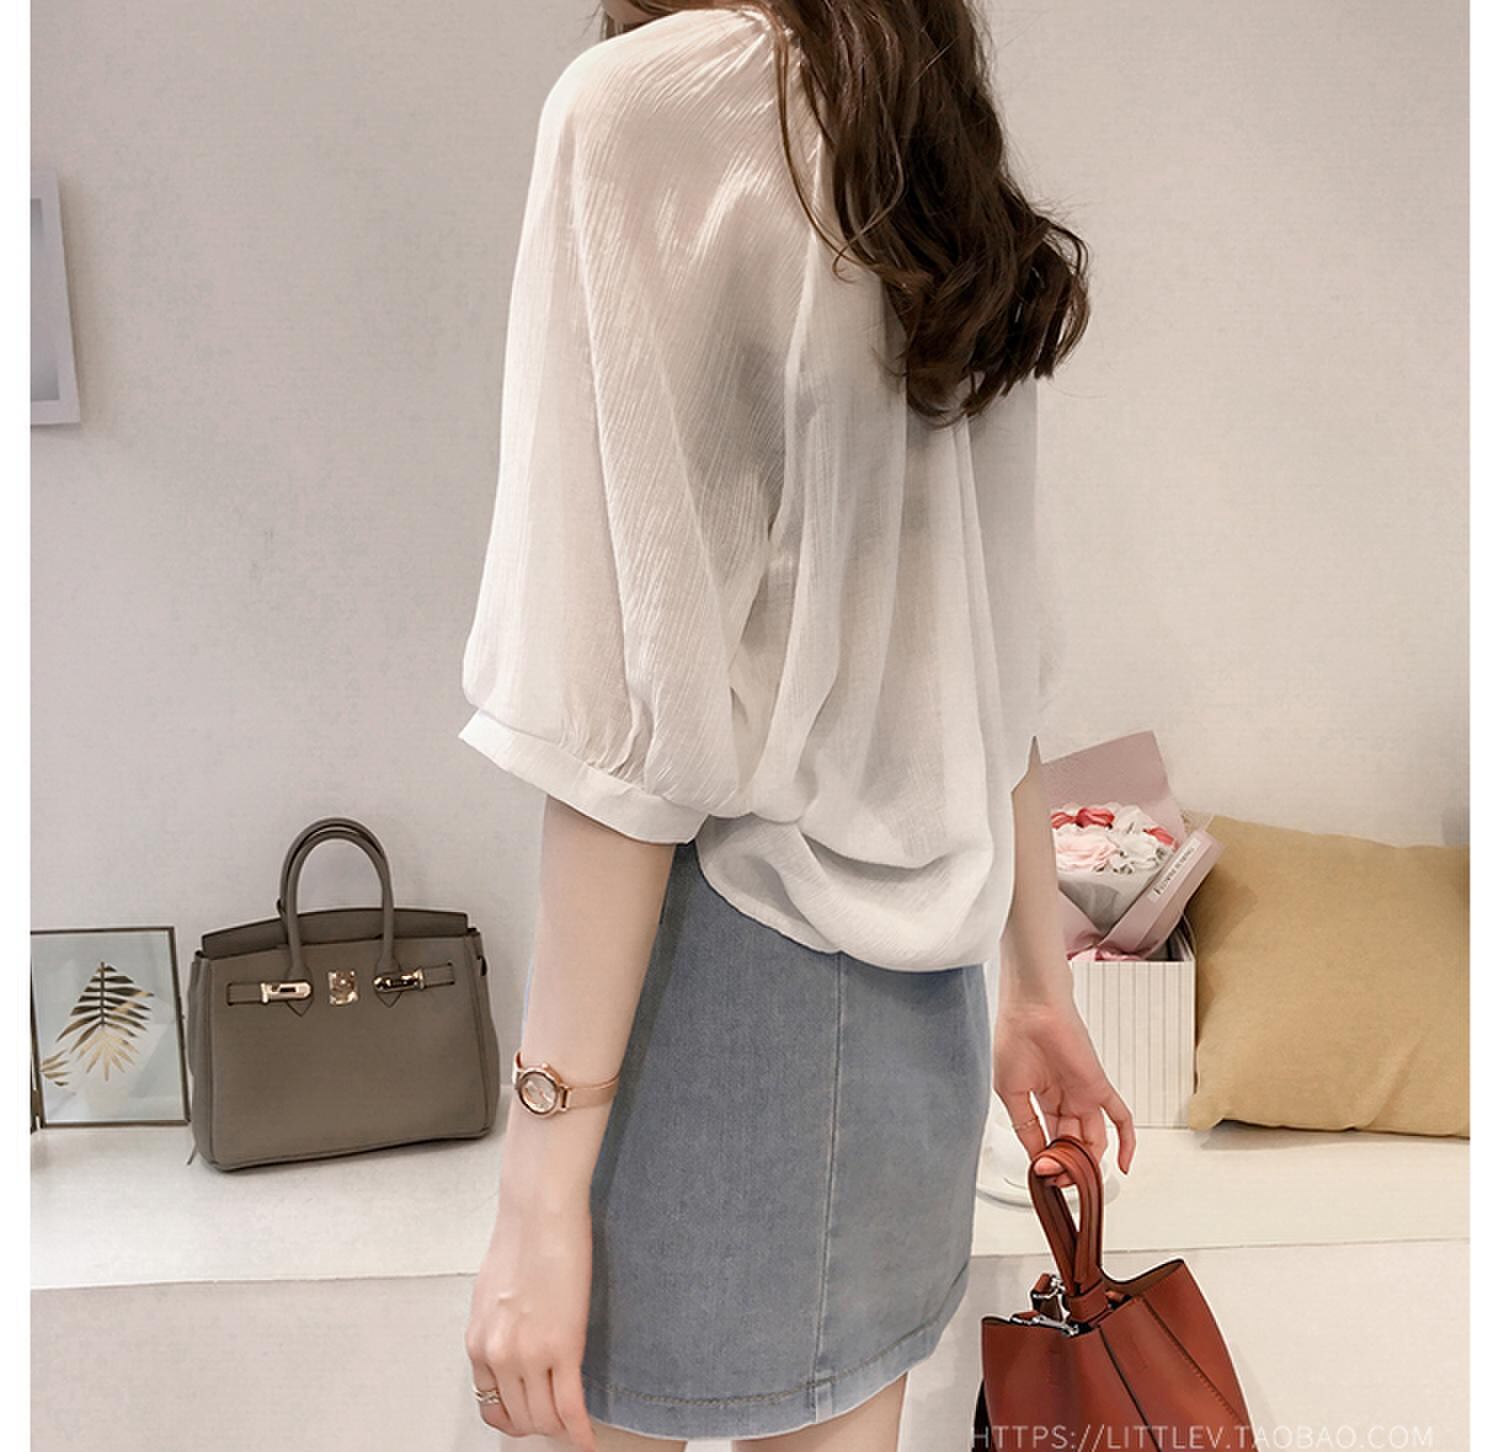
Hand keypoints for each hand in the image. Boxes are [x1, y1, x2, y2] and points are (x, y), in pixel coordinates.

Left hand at [465, 1185, 597, 1449]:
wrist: (539, 1213)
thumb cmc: (520, 1238)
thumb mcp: (492, 1291)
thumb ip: (498, 1326)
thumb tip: (512, 1340)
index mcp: (479, 1343)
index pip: (492, 1406)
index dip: (516, 1418)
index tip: (532, 1419)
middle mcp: (498, 1356)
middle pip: (521, 1418)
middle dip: (541, 1426)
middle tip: (560, 1423)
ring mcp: (529, 1354)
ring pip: (545, 1418)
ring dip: (562, 1428)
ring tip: (577, 1426)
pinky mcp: (562, 1346)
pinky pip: (571, 1405)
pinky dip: (580, 1430)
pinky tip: (588, 1440)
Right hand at [993, 985, 1135, 1184]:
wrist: (1032, 1008)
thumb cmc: (1015, 1037)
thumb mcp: (1009, 1091)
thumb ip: (1025, 1125)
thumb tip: (1036, 1157)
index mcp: (1040, 1098)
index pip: (1048, 1140)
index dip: (1044, 1161)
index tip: (1040, 1174)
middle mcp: (1064, 1098)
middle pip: (1072, 1144)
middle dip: (1064, 1166)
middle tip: (1055, 1178)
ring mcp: (1083, 1094)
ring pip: (1093, 1138)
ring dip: (1086, 1162)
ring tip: (1074, 1177)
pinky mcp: (1100, 1086)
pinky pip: (1120, 1117)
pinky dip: (1127, 1141)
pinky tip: (1125, 1164)